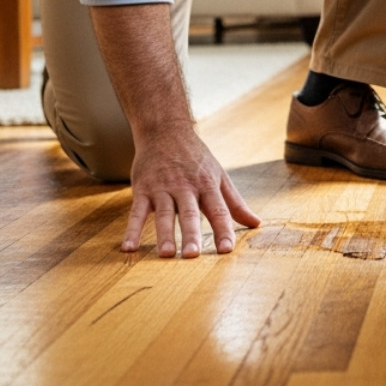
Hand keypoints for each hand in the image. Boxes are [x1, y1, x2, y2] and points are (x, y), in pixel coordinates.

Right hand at [122, 126, 260, 257]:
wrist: (165, 130)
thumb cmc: (196, 157)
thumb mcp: (219, 175)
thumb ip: (235, 203)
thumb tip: (256, 223)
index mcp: (207, 185)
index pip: (218, 210)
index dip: (223, 230)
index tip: (227, 250)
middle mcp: (185, 187)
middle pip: (189, 213)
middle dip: (191, 234)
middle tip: (193, 255)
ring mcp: (162, 188)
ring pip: (164, 213)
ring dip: (164, 234)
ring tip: (167, 254)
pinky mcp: (143, 189)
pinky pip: (136, 212)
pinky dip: (131, 230)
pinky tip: (129, 248)